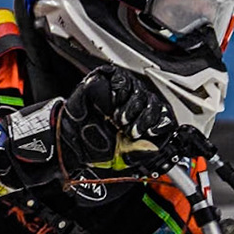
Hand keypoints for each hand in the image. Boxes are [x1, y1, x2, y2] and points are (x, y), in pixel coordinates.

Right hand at [58, 66, 178, 174]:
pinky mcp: (107, 82)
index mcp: (141, 123)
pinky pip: (121, 78)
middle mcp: (134, 107)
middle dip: (145, 118)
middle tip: (131, 130)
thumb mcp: (124, 155)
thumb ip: (142, 151)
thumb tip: (156, 147)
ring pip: (139, 90)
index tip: (152, 132)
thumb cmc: (94, 147)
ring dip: (131, 106)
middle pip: (153, 102)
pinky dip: (120, 90)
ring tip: (117, 119)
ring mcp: (121, 94)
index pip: (162, 116)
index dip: (159, 123)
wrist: (71, 141)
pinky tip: (114, 103)